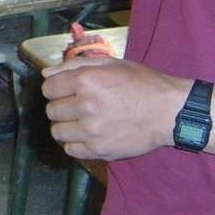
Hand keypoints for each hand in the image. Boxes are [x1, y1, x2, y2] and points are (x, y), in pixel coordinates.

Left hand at [44, 58, 183, 162]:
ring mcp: (92, 131)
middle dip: (61, 106)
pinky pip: (71, 150)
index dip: (56, 88)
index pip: (48, 88)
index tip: (67, 90)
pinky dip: (76, 144)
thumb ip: (74, 65)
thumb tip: (45, 73)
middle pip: (51, 110)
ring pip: (57, 132)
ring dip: (66, 126)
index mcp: (87, 80)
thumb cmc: (142, 84)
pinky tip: (89, 135)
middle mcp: (86, 105)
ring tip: (82, 121)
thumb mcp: (111, 64)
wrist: (168, 112)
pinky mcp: (99, 150)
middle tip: (78, 105)